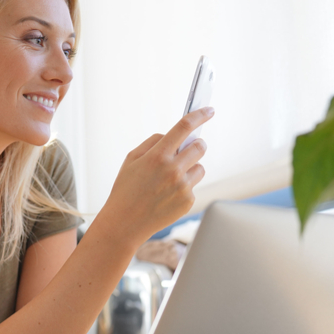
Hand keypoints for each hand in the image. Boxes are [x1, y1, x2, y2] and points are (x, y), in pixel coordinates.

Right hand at [99, 107, 212, 244]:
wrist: (124, 223)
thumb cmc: (126, 189)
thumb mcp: (131, 159)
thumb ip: (153, 142)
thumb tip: (173, 135)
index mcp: (158, 155)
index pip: (185, 127)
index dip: (200, 115)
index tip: (209, 110)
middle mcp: (173, 169)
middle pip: (200, 146)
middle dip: (196, 145)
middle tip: (188, 149)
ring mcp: (182, 187)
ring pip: (200, 167)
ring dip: (190, 168)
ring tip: (171, 179)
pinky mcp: (187, 201)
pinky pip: (193, 186)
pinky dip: (184, 187)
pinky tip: (167, 195)